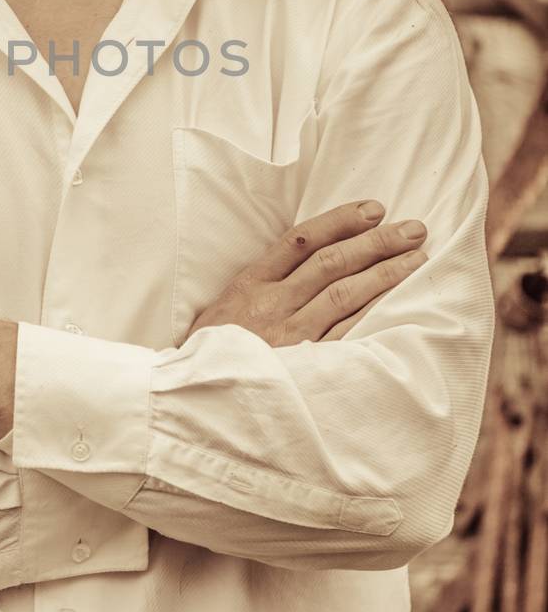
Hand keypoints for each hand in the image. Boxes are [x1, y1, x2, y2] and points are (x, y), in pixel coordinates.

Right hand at [187, 201, 427, 346]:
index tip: (373, 209)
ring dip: (385, 273)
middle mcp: (270, 303)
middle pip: (330, 262)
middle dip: (376, 242)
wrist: (193, 402)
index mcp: (249, 284)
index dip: (340, 221)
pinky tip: (398, 302)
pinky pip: (346, 333)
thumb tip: (304, 261)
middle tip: (414, 229)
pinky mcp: (305, 365)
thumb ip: (259, 288)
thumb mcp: (222, 311)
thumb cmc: (210, 356)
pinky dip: (373, 314)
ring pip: (344, 293)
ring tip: (417, 259)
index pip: (300, 240)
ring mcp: (289, 335)